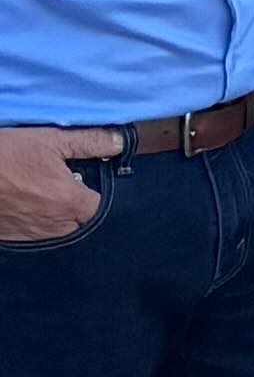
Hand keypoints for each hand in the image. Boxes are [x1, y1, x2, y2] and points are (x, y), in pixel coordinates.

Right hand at [0, 124, 123, 245]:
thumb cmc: (5, 154)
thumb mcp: (49, 139)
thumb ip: (89, 142)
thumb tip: (120, 141)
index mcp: (68, 202)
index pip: (99, 207)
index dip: (95, 190)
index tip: (86, 176)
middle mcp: (53, 225)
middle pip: (78, 220)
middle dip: (75, 203)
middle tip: (59, 180)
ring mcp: (30, 234)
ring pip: (56, 228)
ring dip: (54, 212)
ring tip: (39, 187)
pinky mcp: (11, 237)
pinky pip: (33, 231)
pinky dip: (33, 218)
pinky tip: (22, 198)